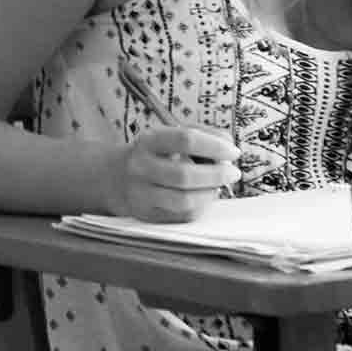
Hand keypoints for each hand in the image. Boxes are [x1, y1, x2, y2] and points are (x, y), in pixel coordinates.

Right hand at [108, 126, 241, 221]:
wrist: (117, 178)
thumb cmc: (155, 155)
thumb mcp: (171, 135)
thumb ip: (203, 135)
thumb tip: (227, 149)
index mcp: (148, 141)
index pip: (186, 139)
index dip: (215, 146)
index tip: (234, 152)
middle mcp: (140, 167)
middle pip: (185, 175)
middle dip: (217, 175)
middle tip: (233, 173)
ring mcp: (142, 194)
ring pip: (185, 201)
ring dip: (210, 193)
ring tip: (217, 186)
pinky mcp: (149, 215)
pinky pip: (184, 215)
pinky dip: (201, 206)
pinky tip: (203, 196)